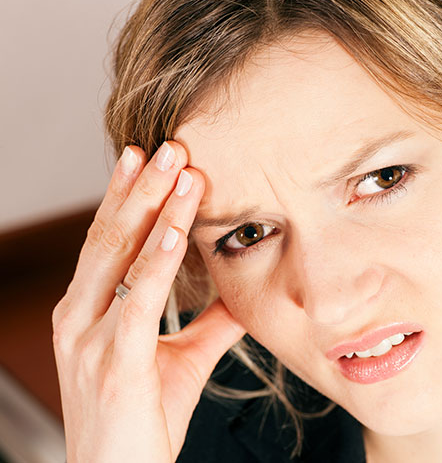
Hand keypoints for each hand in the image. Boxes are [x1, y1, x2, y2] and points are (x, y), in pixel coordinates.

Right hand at [52, 142, 245, 461]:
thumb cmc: (144, 417)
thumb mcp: (181, 358)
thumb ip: (209, 322)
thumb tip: (243, 291)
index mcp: (88, 310)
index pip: (109, 240)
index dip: (131, 197)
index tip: (153, 158)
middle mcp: (78, 315)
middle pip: (110, 236)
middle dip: (141, 186)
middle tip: (169, 143)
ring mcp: (87, 337)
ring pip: (120, 256)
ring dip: (153, 206)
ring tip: (178, 166)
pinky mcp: (112, 361)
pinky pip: (138, 298)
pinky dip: (160, 257)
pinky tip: (180, 227)